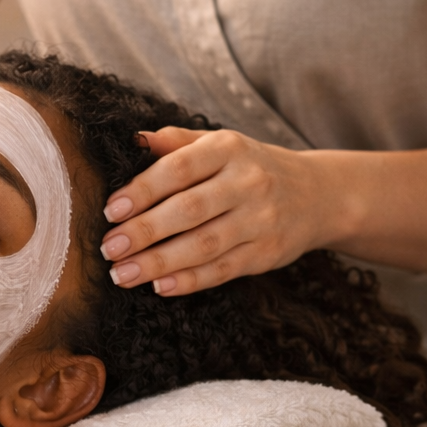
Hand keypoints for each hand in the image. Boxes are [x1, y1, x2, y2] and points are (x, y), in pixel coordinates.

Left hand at [98, 127, 342, 294]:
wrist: (319, 193)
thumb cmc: (250, 167)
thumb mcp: (219, 144)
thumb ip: (176, 142)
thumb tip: (131, 140)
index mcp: (228, 149)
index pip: (179, 169)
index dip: (142, 190)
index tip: (110, 210)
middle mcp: (248, 182)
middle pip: (188, 210)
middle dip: (143, 231)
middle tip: (108, 249)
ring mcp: (260, 220)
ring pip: (203, 245)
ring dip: (158, 263)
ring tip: (121, 274)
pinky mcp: (267, 253)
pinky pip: (222, 270)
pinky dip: (189, 281)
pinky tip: (159, 286)